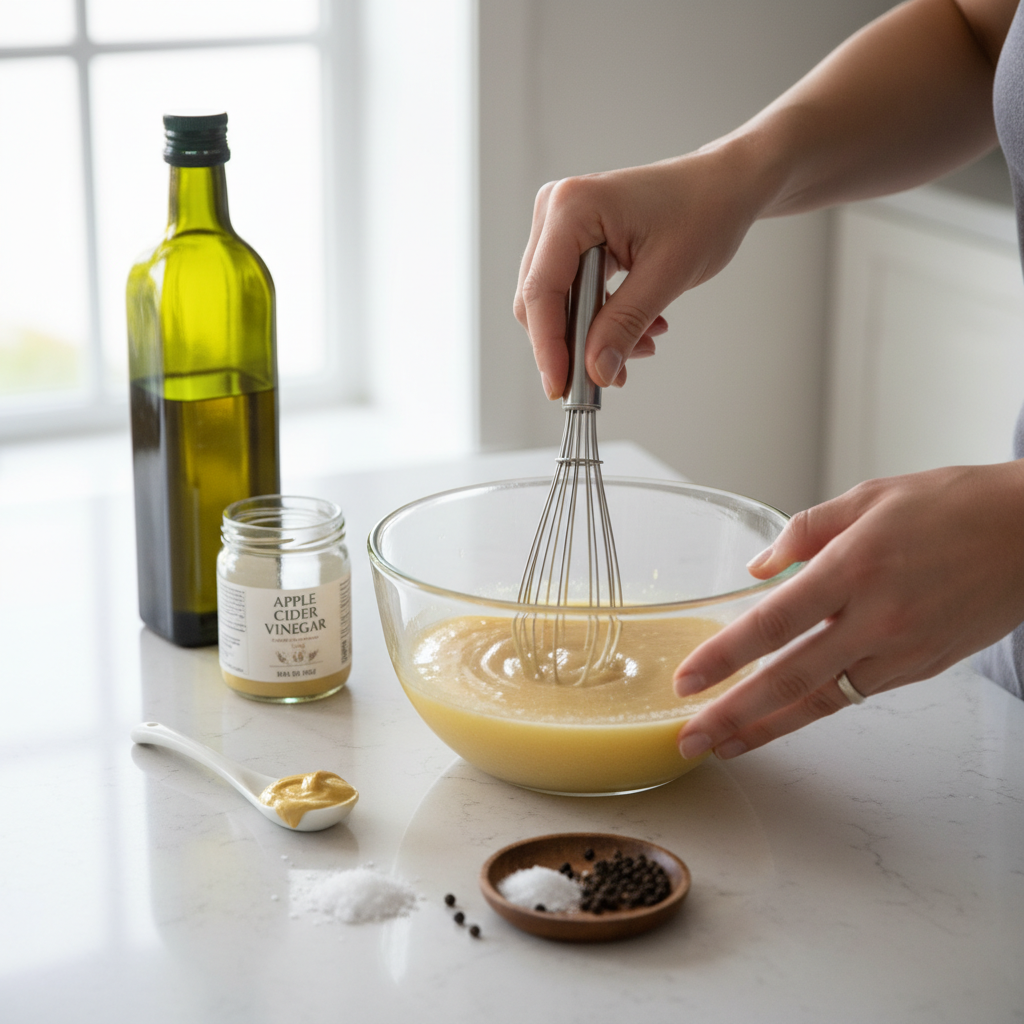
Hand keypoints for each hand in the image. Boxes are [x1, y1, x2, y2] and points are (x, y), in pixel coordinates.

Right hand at [513, 144, 765, 398]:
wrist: (725, 185)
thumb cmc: (705, 210)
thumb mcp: (667, 275)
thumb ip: (625, 324)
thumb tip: (596, 371)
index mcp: (572, 208)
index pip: (541, 291)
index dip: (547, 346)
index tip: (560, 387)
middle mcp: (556, 211)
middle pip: (540, 300)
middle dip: (573, 344)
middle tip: (608, 376)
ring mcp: (562, 224)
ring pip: (556, 302)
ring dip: (593, 334)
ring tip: (642, 344)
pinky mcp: (574, 239)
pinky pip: (573, 293)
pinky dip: (601, 319)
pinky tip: (639, 327)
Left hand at [674, 461, 1023, 759]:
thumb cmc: (953, 505)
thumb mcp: (869, 497)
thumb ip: (805, 531)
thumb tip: (758, 569)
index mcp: (855, 566)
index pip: (774, 621)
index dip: (725, 655)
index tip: (687, 680)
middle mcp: (877, 616)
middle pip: (791, 677)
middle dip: (734, 714)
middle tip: (691, 739)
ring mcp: (902, 650)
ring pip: (823, 699)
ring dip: (768, 727)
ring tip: (724, 746)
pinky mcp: (921, 668)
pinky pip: (855, 693)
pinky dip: (814, 710)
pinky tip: (781, 719)